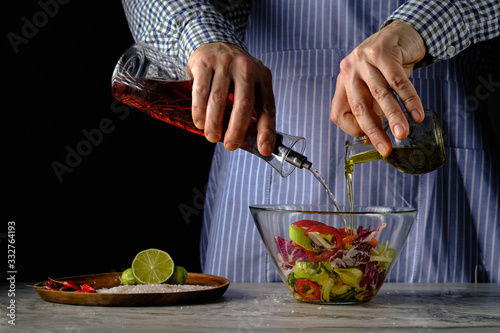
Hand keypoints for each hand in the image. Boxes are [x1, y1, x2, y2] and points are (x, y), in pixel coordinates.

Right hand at [187, 42, 275, 155]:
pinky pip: (201, 91)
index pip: (267, 107)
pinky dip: (199, 110)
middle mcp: (246, 68)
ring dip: (214, 123)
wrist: (214, 41)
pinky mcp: (204, 62)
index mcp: (263, 76)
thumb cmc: (235, 71)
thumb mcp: (251, 83)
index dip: (266, 130)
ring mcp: (225, 63)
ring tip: (212, 136)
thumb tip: (253, 141)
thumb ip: (253, 106)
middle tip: (230, 145)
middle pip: (243, 104)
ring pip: (219, 99)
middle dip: (236, 129)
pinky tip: (199, 122)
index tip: (264, 149)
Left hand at [330, 21, 426, 155]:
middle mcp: (349, 70)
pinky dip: (409, 100)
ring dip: (394, 117)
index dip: (354, 129)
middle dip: (374, 130)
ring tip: (403, 134)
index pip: (339, 113)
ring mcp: (364, 60)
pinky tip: (417, 114)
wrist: (403, 34)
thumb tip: (374, 137)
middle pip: (359, 106)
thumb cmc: (388, 65)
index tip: (371, 139)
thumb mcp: (375, 87)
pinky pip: (397, 82)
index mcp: (343, 82)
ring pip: (380, 95)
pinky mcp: (382, 52)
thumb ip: (372, 107)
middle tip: (386, 148)